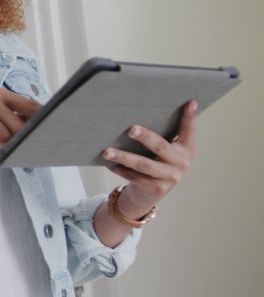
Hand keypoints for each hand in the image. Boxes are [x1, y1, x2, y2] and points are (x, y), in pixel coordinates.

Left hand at [103, 100, 198, 216]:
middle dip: (145, 137)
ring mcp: (171, 177)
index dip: (190, 117)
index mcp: (186, 149)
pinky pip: (135, 177)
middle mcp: (182, 163)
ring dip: (123, 157)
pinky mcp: (157, 189)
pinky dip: (121, 170)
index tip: (190, 102)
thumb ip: (160, 135)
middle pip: (161, 146)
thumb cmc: (154, 163)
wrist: (148, 194)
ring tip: (107, 151)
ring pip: (143, 165)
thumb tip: (135, 112)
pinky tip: (109, 164)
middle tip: (130, 129)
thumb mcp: (162, 150)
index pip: (189, 130)